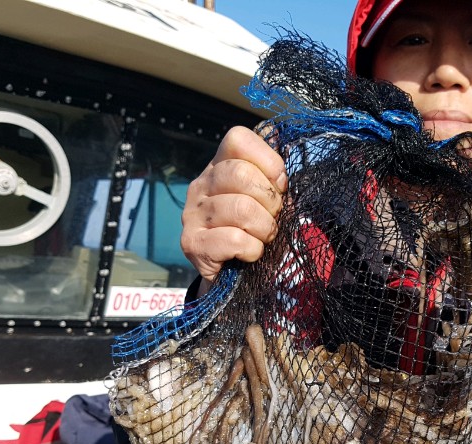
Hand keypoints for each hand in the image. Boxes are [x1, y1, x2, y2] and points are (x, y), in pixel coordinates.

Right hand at [181, 126, 287, 281]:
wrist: (233, 276)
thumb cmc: (256, 232)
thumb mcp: (270, 202)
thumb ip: (274, 179)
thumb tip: (279, 155)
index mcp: (220, 166)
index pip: (238, 139)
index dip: (268, 160)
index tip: (280, 185)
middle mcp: (201, 184)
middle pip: (242, 174)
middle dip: (271, 200)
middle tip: (273, 217)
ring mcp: (192, 213)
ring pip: (241, 209)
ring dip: (265, 229)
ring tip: (263, 237)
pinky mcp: (192, 243)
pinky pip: (234, 239)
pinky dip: (253, 250)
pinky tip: (250, 253)